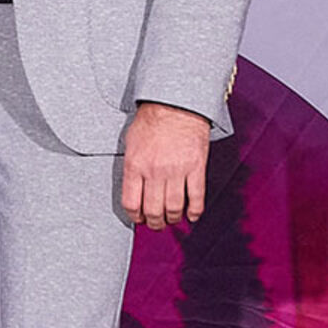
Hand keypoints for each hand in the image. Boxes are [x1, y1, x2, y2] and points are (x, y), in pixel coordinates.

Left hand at [120, 102, 210, 229]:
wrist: (176, 104)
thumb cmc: (151, 120)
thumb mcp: (130, 142)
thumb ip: (132, 167)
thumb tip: (133, 189)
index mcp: (135, 165)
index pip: (131, 203)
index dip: (135, 216)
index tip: (139, 218)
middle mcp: (154, 171)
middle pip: (153, 210)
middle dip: (154, 222)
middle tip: (157, 224)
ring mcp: (176, 171)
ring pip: (174, 208)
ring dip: (173, 219)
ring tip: (173, 219)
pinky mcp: (196, 168)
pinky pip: (196, 198)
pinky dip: (194, 211)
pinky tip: (192, 215)